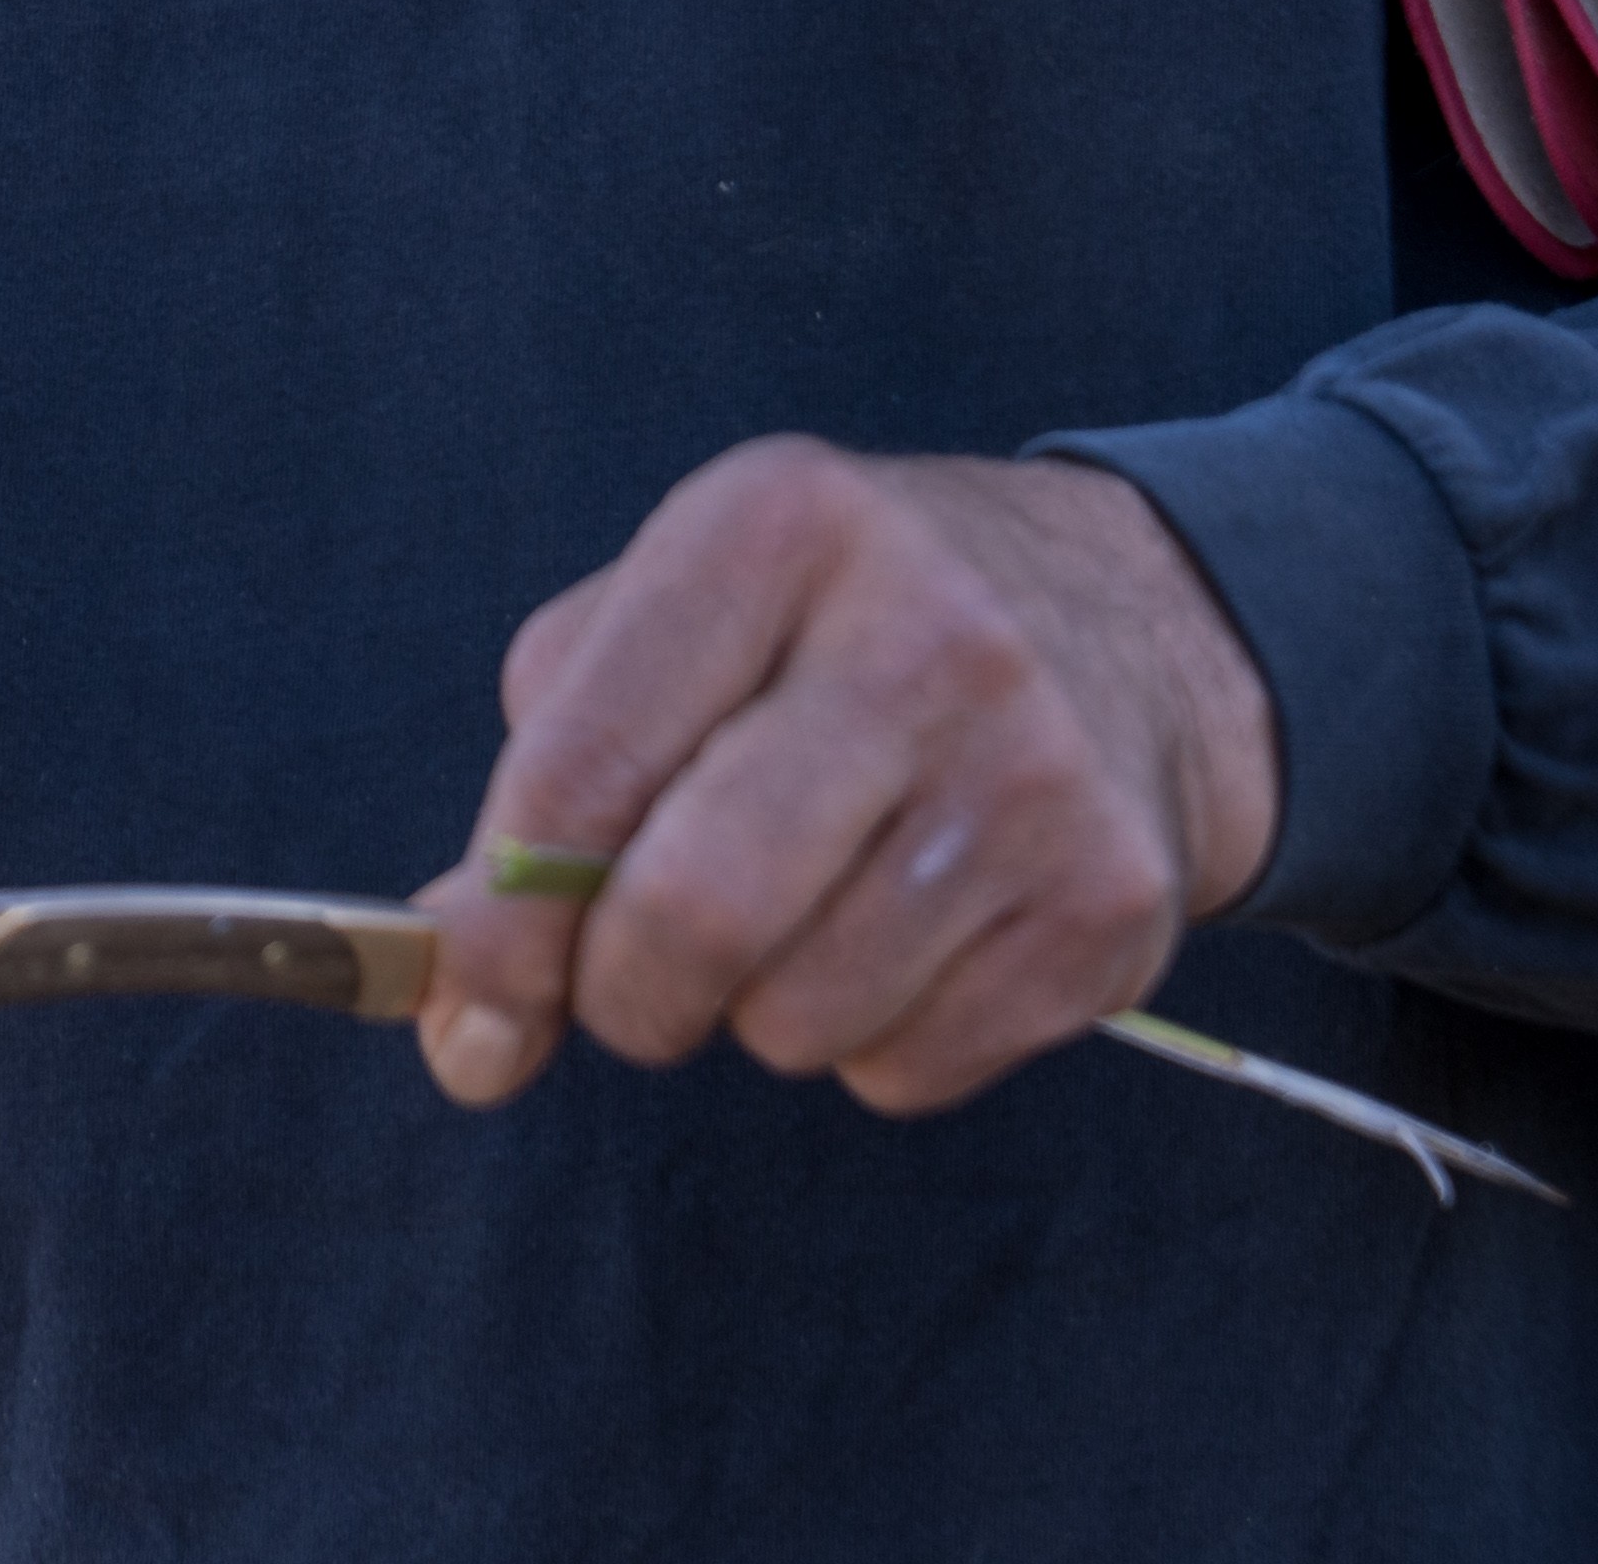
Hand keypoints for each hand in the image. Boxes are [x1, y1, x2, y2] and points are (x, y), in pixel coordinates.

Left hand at [406, 440, 1275, 1120]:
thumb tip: (462, 1011)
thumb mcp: (681, 620)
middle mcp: (925, 636)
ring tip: (804, 915)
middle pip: (697, 913)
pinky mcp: (1113, 906)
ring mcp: (1038, 775)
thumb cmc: (839, 633)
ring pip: (800, 1020)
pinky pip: (907, 1070)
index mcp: (775, 527)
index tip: (475, 1003)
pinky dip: (870, 1045)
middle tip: (633, 985)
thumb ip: (548, 783)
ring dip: (756, 1015)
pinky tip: (909, 938)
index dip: (501, 921)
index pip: (584, 766)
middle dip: (624, 997)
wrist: (1136, 623)